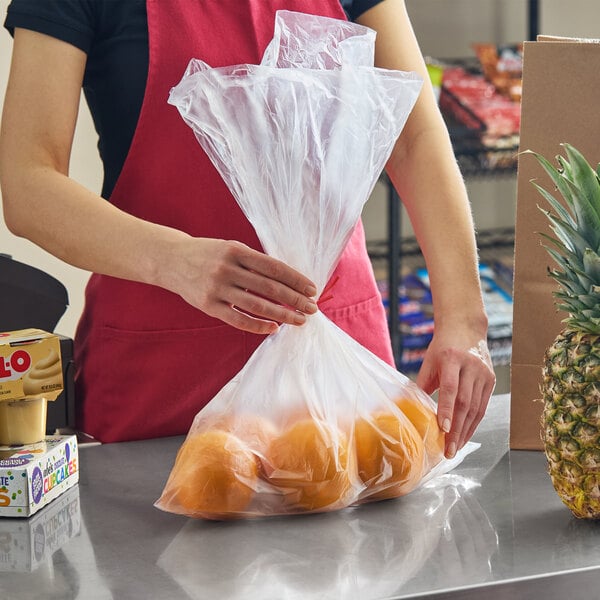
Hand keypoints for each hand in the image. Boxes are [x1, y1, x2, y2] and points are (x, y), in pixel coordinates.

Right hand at [162, 237, 317, 333]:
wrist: (170, 259)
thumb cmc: (208, 254)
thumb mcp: (230, 249)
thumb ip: (254, 262)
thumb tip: (287, 281)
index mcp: (237, 251)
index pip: (274, 267)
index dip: (296, 279)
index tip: (312, 290)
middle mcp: (228, 269)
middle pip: (270, 287)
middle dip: (295, 299)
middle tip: (312, 308)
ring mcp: (217, 288)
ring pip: (257, 305)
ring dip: (282, 314)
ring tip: (299, 320)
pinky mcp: (208, 306)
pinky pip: (238, 319)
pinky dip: (258, 325)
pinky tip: (274, 328)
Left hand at [416, 330, 495, 458]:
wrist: (465, 328)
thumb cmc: (441, 348)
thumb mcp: (429, 362)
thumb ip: (423, 385)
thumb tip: (411, 410)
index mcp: (452, 359)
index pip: (450, 388)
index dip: (446, 409)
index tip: (442, 429)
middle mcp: (471, 366)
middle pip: (465, 403)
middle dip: (456, 429)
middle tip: (448, 450)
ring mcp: (484, 373)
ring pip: (476, 408)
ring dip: (466, 431)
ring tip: (456, 448)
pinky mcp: (491, 380)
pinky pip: (482, 406)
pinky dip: (473, 423)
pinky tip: (465, 435)